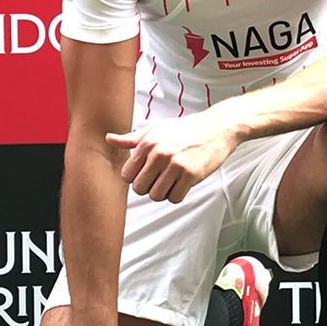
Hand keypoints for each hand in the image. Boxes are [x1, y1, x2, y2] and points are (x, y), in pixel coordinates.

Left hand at [107, 112, 241, 202]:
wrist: (217, 128)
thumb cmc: (186, 129)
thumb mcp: (156, 129)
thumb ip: (132, 139)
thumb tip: (109, 139)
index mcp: (147, 143)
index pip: (126, 175)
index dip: (135, 177)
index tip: (145, 173)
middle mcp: (159, 154)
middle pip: (139, 188)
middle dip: (148, 187)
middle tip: (159, 178)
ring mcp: (176, 165)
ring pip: (156, 196)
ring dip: (162, 192)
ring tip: (171, 181)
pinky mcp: (191, 175)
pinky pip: (175, 198)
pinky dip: (177, 194)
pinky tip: (181, 183)